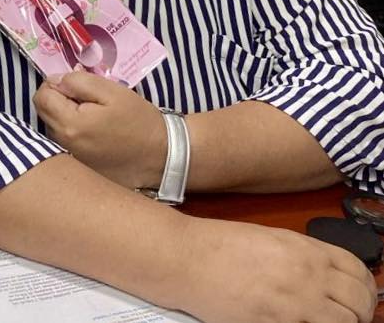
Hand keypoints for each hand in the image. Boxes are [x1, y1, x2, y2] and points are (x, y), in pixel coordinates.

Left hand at [33, 71, 165, 187]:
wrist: (162, 155)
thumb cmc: (137, 119)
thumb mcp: (110, 90)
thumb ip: (77, 81)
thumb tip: (54, 80)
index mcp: (70, 125)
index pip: (41, 96)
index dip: (55, 85)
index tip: (76, 87)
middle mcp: (64, 146)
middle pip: (43, 113)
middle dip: (58, 100)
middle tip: (85, 100)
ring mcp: (71, 160)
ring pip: (52, 128)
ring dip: (64, 117)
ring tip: (92, 117)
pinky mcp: (80, 169)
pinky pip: (64, 145)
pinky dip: (72, 135)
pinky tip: (94, 135)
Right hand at [176, 216, 377, 322]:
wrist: (187, 258)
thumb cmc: (219, 245)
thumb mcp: (268, 239)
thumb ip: (302, 257)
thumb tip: (326, 278)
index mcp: (304, 249)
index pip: (358, 271)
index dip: (364, 287)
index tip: (358, 296)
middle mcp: (307, 275)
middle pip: (360, 302)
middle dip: (360, 312)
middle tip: (348, 316)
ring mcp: (295, 304)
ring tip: (325, 322)